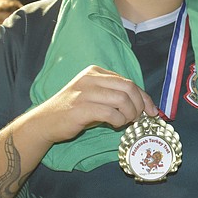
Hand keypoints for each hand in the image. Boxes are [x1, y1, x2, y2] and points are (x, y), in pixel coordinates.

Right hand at [31, 65, 156, 144]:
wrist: (45, 122)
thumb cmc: (74, 111)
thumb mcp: (95, 98)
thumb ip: (115, 97)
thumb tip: (143, 106)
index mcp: (95, 72)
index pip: (128, 81)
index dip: (144, 97)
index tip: (152, 110)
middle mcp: (90, 78)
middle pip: (128, 87)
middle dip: (139, 105)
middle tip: (138, 118)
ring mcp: (85, 92)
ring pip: (122, 99)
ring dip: (129, 114)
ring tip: (125, 122)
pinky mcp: (81, 108)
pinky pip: (111, 113)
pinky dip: (119, 120)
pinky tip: (115, 125)